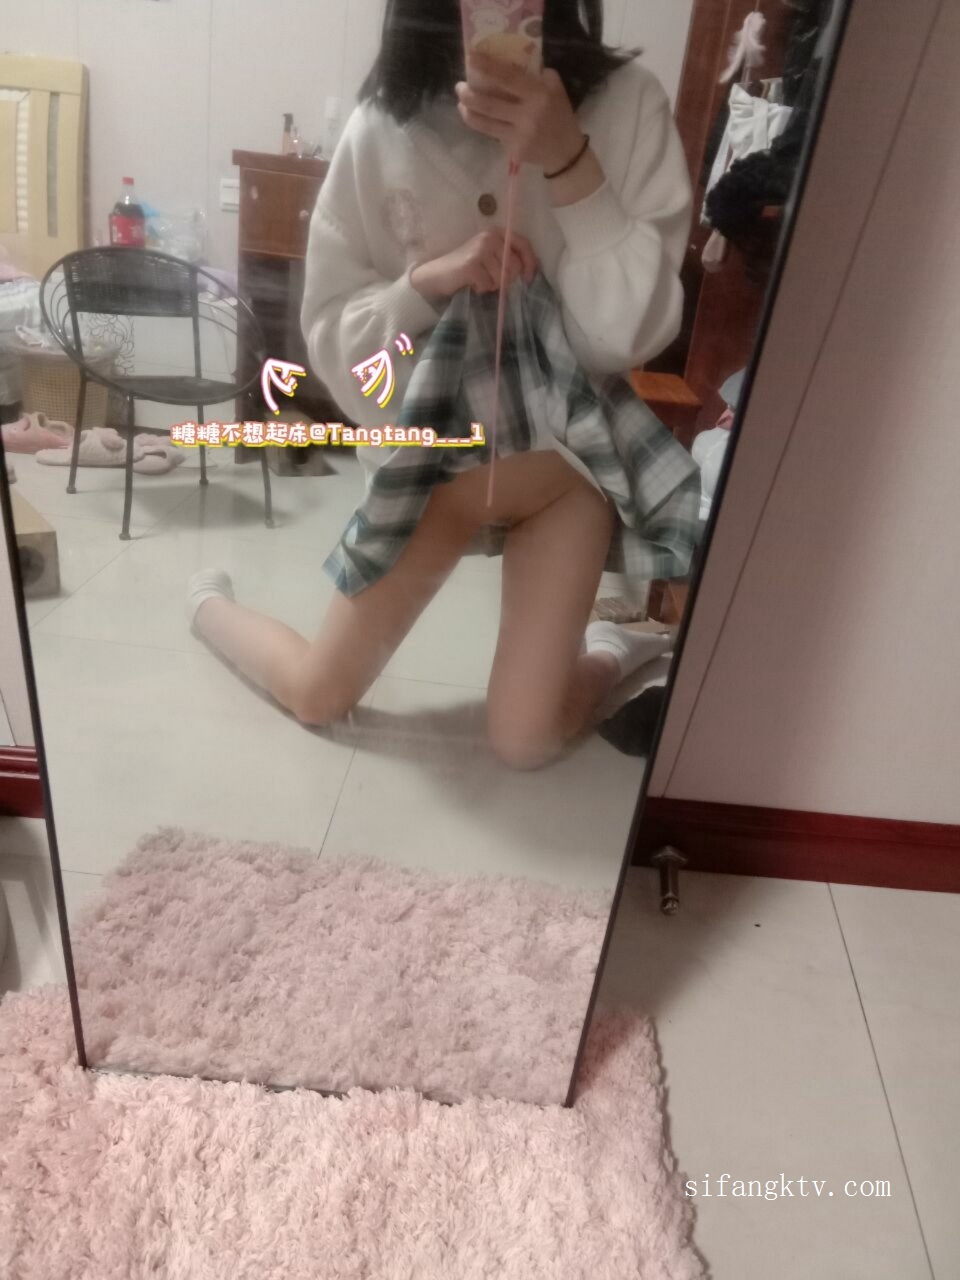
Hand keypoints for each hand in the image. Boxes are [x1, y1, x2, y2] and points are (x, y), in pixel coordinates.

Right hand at [410, 229, 537, 301]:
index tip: (529, 278)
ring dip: (492, 285)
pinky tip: (472, 283)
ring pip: (502, 277)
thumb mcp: (490, 257)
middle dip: (506, 279)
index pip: (524, 245)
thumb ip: (508, 259)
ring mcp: (479, 250)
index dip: (530, 263)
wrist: (438, 274)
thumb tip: (528, 273)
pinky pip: (488, 284)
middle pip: (514, 265)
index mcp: (496, 233)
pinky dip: (481, 288)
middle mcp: (489, 237)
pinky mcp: (471, 264)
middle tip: (491, 280)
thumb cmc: (467, 268)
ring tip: (479, 280)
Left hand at [455, 53, 584, 172]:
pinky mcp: (513, 150)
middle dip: (469, 95)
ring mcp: (519, 135)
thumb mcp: (554, 89)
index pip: (507, 78)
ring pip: (485, 123)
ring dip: (468, 112)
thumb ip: (534, 75)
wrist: (566, 152)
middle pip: (489, 104)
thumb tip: (508, 63)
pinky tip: (476, 118)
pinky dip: (482, 125)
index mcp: (538, 95)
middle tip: (459, 86)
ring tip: (461, 104)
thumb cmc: (560, 114)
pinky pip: (493, 134)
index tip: (470, 58)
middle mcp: (527, 115)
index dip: (486, 67)